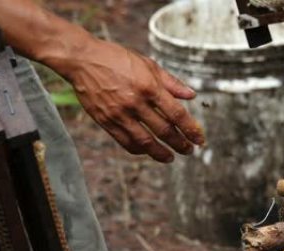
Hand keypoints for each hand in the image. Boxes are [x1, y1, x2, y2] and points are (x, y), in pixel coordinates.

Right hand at [58, 39, 203, 162]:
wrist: (83, 59)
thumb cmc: (117, 59)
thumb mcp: (148, 64)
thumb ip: (171, 83)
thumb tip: (192, 95)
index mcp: (150, 87)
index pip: (177, 114)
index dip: (191, 130)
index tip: (199, 139)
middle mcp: (136, 102)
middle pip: (164, 131)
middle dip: (180, 144)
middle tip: (189, 150)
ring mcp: (119, 114)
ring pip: (145, 142)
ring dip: (161, 153)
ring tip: (170, 158)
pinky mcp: (105, 121)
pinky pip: (126, 142)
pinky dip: (139, 149)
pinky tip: (147, 151)